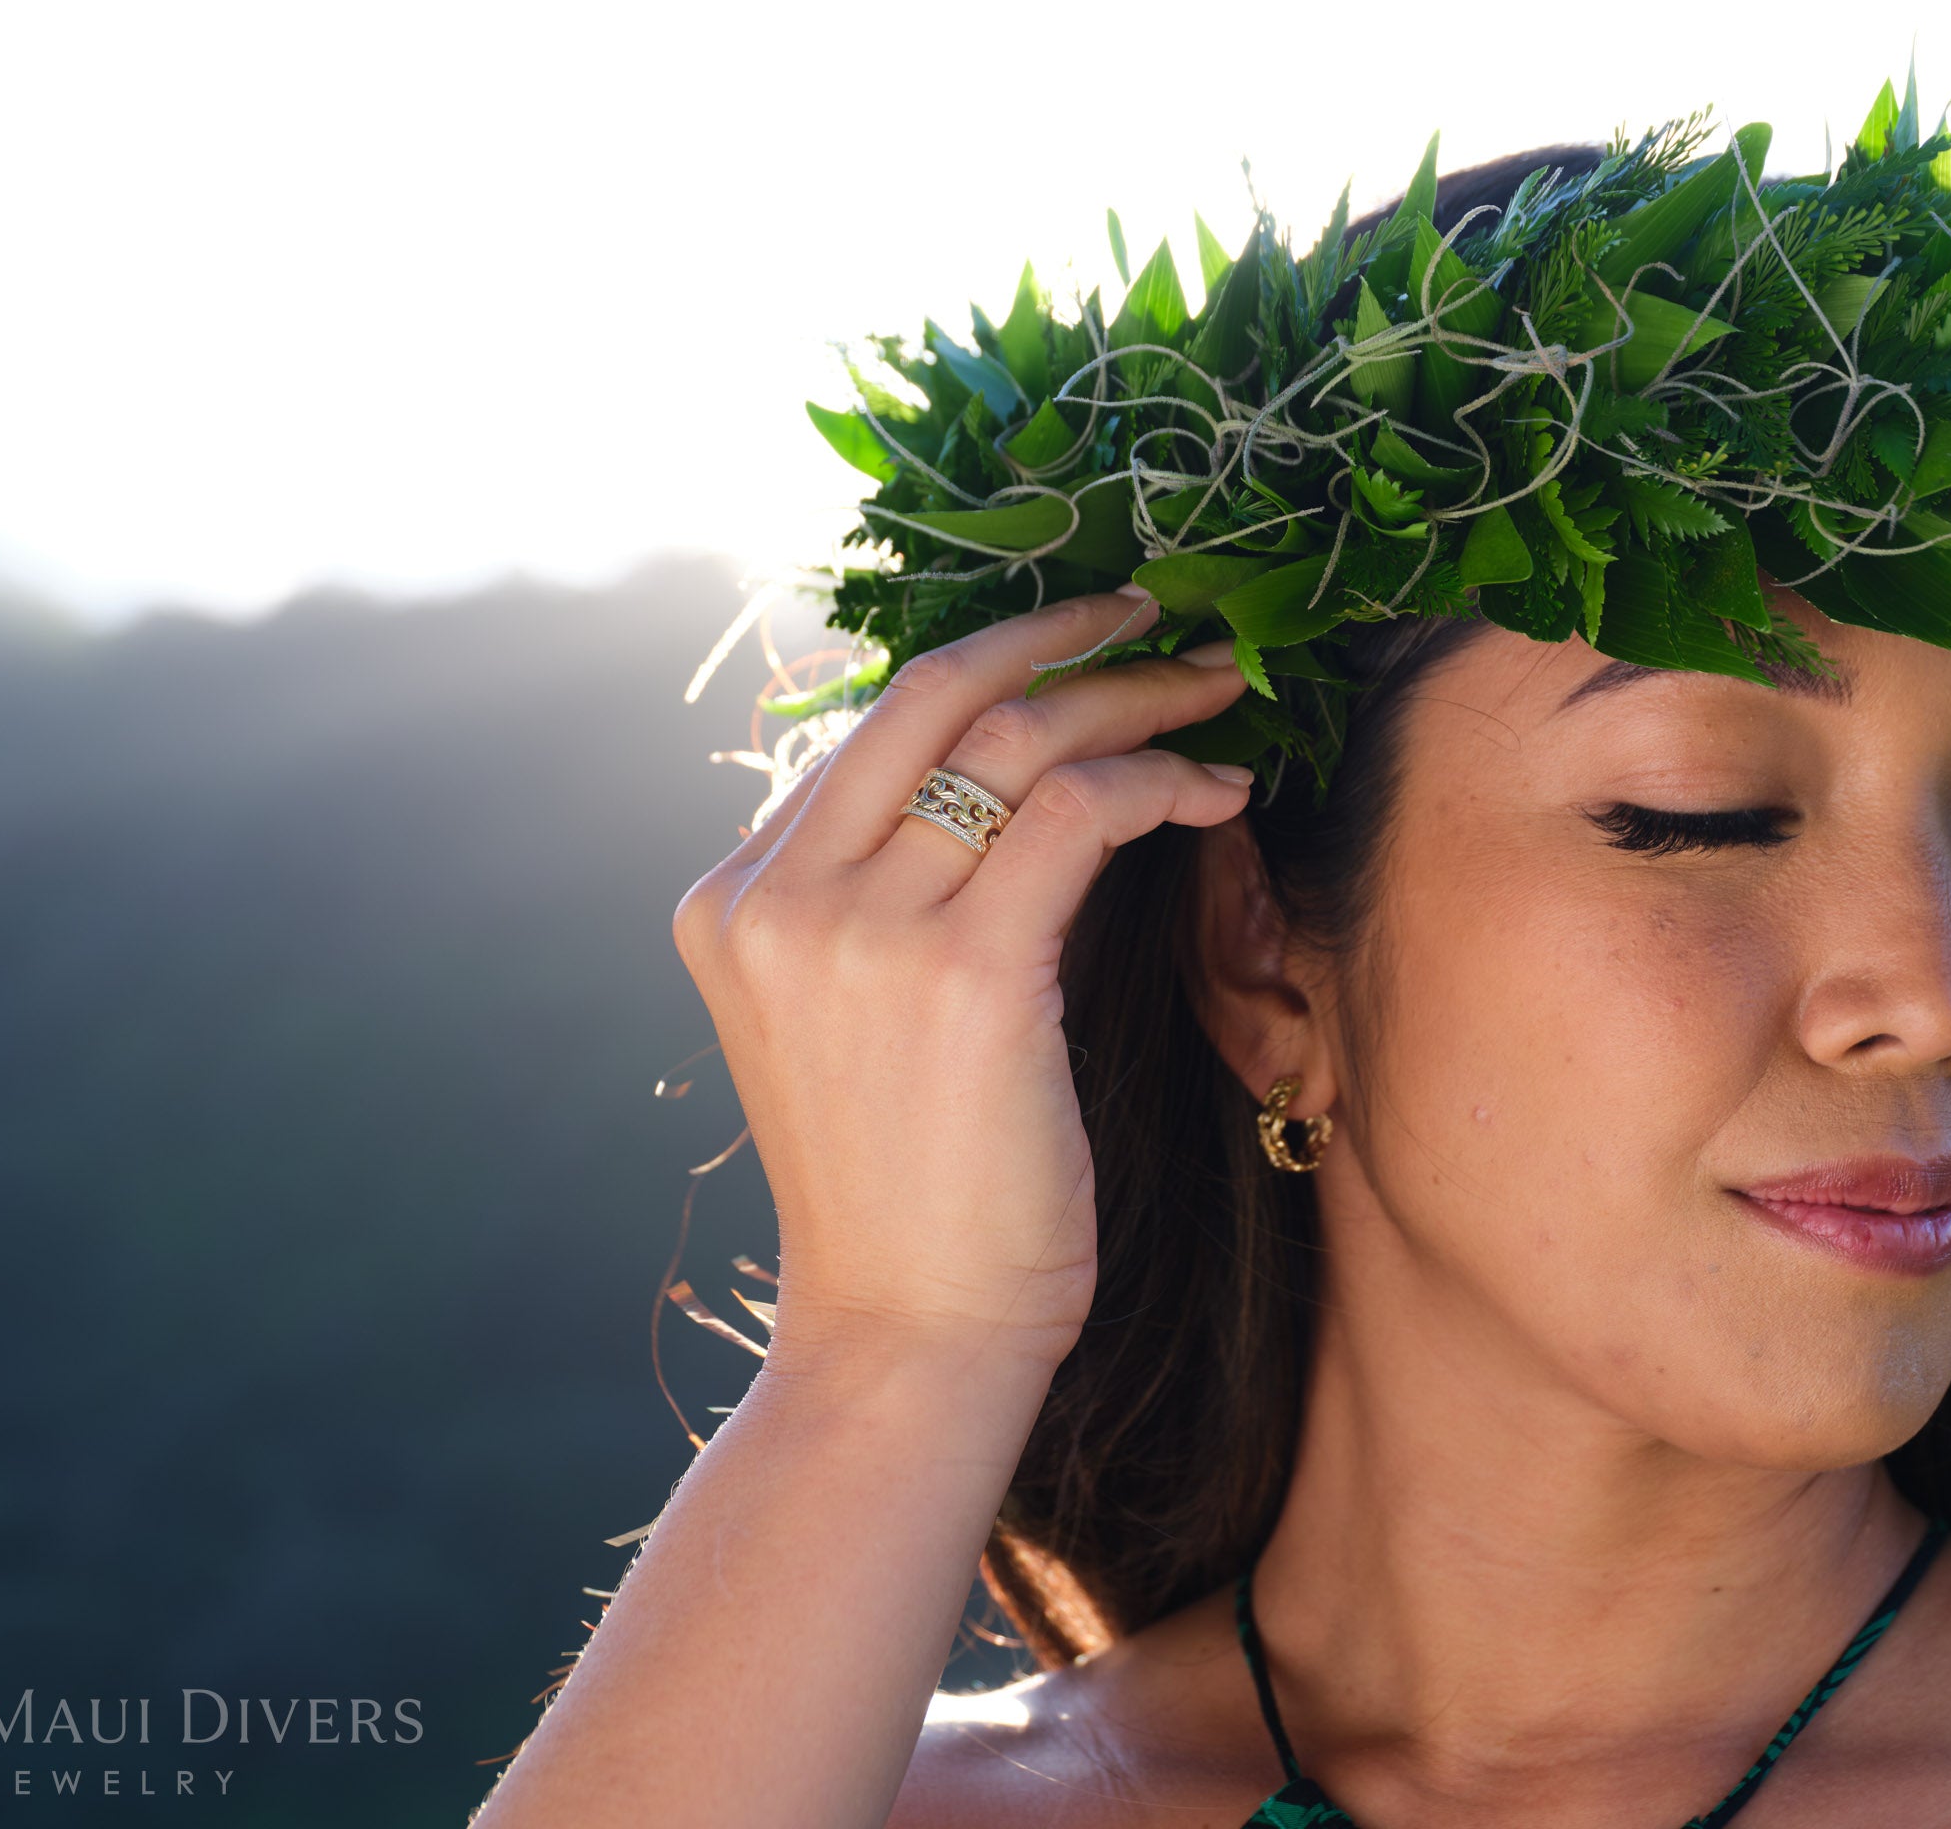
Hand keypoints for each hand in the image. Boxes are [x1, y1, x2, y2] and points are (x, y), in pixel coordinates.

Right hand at [672, 591, 1252, 1369]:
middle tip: (1154, 611)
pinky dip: (1160, 780)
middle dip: (1057, 634)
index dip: (986, 674)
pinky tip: (1220, 792)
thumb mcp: (848, 1016)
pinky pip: (1078, 812)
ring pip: (1017, 742)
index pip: (870, 735)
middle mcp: (773, 894)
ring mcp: (854, 929)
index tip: (1076, 649)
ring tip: (1217, 691)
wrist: (904, 1339)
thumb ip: (881, 895)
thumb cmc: (904, 1189)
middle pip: (930, 697)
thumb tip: (1004, 783)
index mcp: (730, 897)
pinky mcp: (961, 971)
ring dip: (1134, 697)